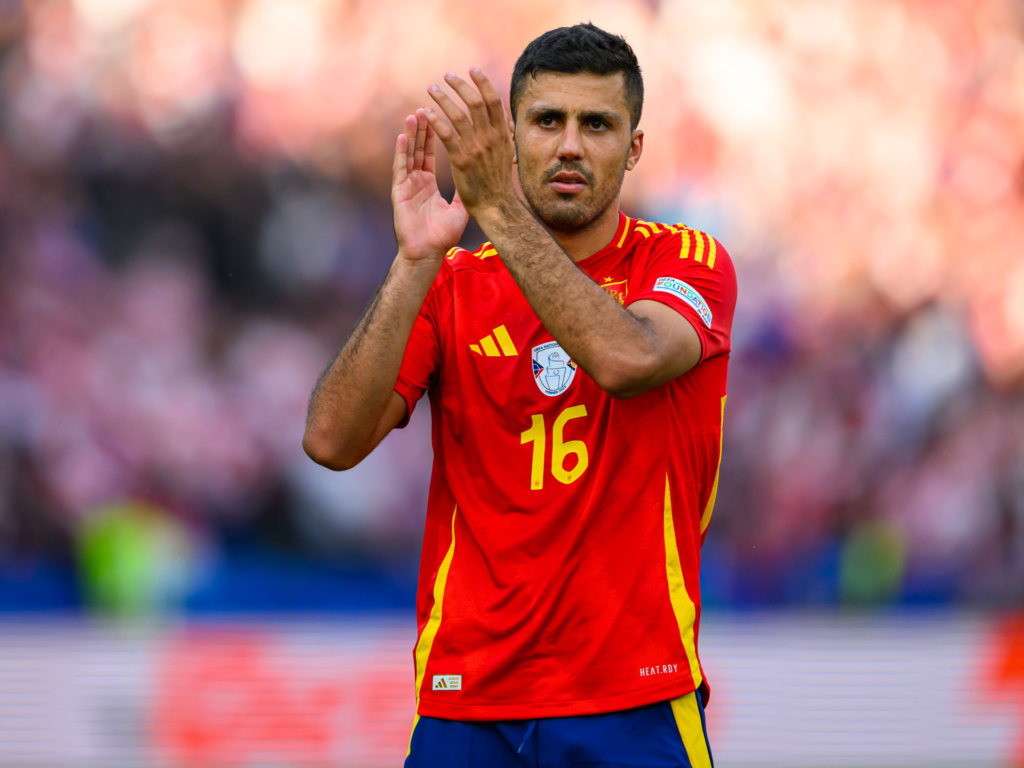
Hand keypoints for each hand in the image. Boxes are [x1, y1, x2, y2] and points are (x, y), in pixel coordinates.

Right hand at [392, 109, 468, 263]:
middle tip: (426, 107)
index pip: (431, 154)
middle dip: (422, 129)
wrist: (428, 254)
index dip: (433, 135)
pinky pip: (400, 169)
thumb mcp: (458, 207)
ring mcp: (406, 186)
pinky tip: (403, 137)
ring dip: (411, 135)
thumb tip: (476, 171)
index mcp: (428, 184)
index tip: (438, 116)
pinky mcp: (399, 193)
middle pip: (419, 149)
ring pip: (409, 155)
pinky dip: (402, 152)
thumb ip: (463, 188)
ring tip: (414, 115)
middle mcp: (416, 182)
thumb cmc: (442, 236)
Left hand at [425, 68, 517, 217]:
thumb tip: (503, 117)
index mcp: (503, 135)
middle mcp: (491, 139)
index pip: (494, 100)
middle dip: (461, 85)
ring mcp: (477, 149)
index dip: (483, 82)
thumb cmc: (499, 182)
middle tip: (447, 75)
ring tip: (431, 89)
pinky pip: (447, 135)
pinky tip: (427, 112)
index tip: (473, 69)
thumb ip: (503, 135)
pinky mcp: (462, 161)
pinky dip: (436, 120)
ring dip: (444, 98)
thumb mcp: (507, 154)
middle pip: (476, 102)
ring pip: (459, 115)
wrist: (497, 207)